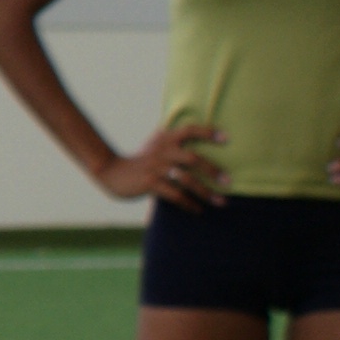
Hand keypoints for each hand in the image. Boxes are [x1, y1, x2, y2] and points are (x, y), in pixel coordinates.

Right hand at [96, 124, 226, 208]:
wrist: (110, 171)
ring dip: (206, 192)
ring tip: (221, 202)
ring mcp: (155, 167)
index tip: (226, 139)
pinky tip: (198, 209)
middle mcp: (161, 151)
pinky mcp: (149, 183)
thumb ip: (174, 142)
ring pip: (186, 180)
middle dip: (213, 171)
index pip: (188, 130)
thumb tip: (200, 140)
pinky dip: (189, 203)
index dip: (207, 132)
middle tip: (229, 182)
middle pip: (192, 158)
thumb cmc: (140, 161)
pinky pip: (175, 194)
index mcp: (165, 139)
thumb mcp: (156, 145)